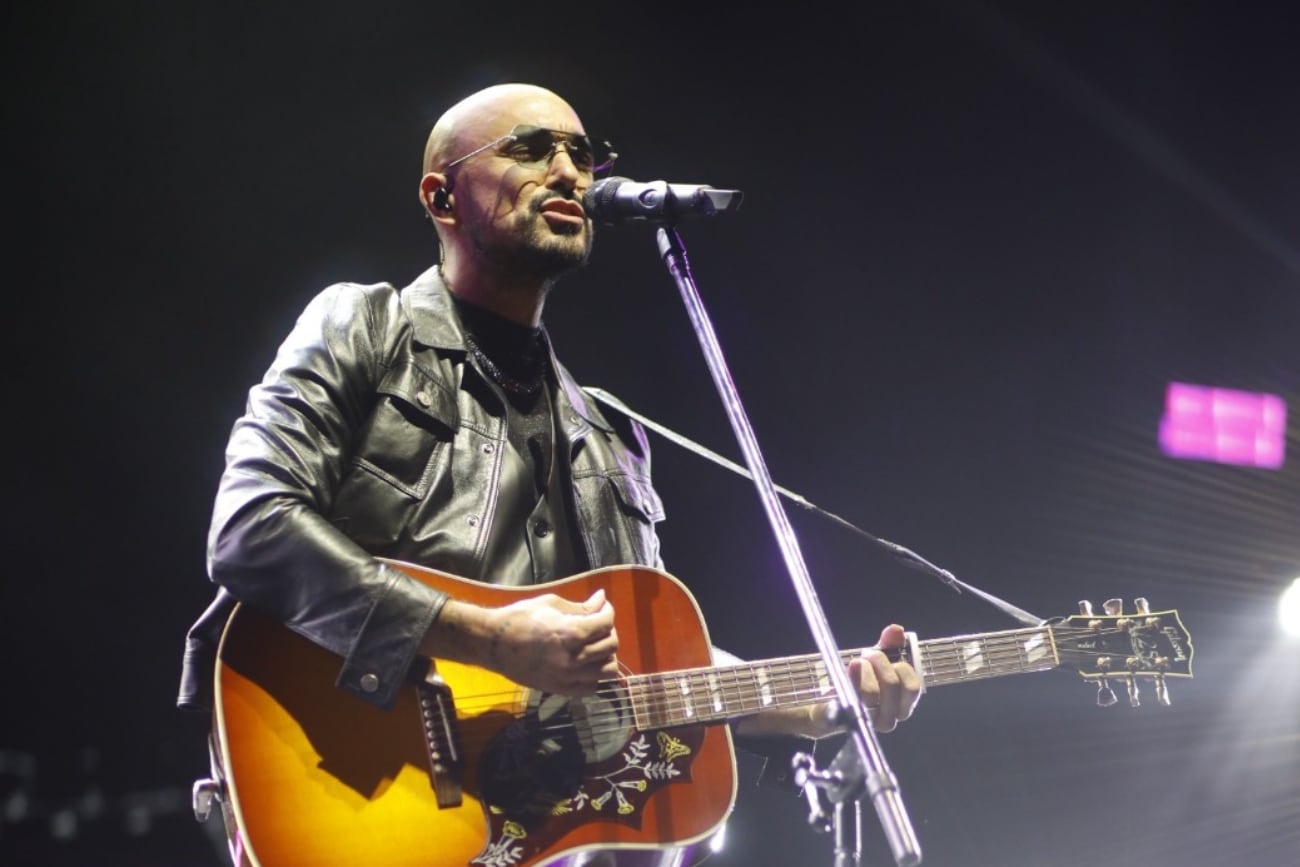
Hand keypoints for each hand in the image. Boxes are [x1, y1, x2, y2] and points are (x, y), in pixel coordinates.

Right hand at [480, 589, 619, 695]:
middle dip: (608, 631)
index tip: (601, 606)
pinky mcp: (561, 689)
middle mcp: (574, 658)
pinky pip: (592, 687)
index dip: (607, 611)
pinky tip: (585, 665)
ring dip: (606, 656)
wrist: (494, 644)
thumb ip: (581, 606)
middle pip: (611, 646)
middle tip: (596, 625)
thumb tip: (601, 600)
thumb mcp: (552, 605)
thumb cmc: (520, 618)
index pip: (606, 623)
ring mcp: (568, 677)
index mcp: (572, 633)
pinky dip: (594, 675)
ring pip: (608, 670)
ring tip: (594, 646)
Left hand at [848, 624, 921, 731]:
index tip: (887, 656)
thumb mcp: (876, 661)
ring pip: (871, 694)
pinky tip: (842, 679)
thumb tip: (896, 630)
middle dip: (880, 662)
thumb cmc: (860, 680)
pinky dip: (847, 686)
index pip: (912, 688)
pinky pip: (849, 703)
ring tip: (855, 664)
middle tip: (867, 654)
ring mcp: (869, 722)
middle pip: (892, 685)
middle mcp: (889, 717)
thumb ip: (889, 645)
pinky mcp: (847, 722)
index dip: (902, 667)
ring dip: (862, 671)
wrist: (830, 702)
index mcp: (902, 705)